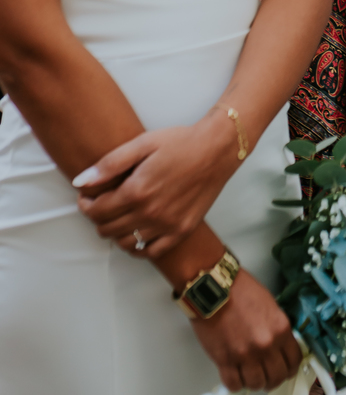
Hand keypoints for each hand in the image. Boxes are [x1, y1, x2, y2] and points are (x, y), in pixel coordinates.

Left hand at [75, 112, 239, 257]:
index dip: (86, 206)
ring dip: (115, 233)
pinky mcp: (181, 231)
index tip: (86, 198)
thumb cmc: (180, 142)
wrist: (217, 149)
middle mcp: (150, 213)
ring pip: (126, 243)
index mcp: (137, 190)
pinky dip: (138, 248)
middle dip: (98, 218)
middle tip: (101, 205)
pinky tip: (136, 234)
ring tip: (118, 217)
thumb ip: (109, 164)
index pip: (97, 211)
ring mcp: (167, 225)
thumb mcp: (142, 143)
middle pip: (108, 229)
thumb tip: (81, 182)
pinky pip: (151, 252)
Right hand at [186, 267, 302, 392]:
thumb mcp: (270, 307)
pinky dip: (235, 383)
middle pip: (277, 378)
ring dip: (253, 382)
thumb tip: (280, 348)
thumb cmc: (241, 292)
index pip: (294, 361)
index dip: (289, 369)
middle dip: (272, 379)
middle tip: (266, 375)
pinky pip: (234, 385)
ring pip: (256, 384)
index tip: (284, 369)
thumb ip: (277, 330)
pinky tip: (234, 375)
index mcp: (281, 330)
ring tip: (248, 374)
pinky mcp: (224, 361)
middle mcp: (266, 346)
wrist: (213, 289)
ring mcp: (245, 355)